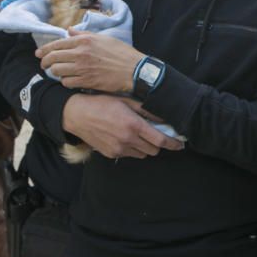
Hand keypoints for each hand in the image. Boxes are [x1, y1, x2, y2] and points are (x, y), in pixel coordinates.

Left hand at [37, 32, 143, 93]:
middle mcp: (81, 54)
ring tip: (58, 73)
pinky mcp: (87, 81)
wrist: (134, 70)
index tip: (39, 54)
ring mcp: (83, 68)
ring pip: (57, 71)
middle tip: (44, 65)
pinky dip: (66, 82)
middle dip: (45, 62)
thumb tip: (70, 30)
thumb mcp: (104, 38)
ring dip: (56, 72)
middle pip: (53, 58)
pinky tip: (70, 80)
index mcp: (85, 41)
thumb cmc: (122, 53)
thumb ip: (84, 35)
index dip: (45, 50)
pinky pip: (67, 82)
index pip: (57, 44)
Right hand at [62, 94, 183, 158]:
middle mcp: (127, 140)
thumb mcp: (127, 101)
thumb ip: (147, 110)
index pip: (160, 140)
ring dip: (145, 146)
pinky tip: (125, 136)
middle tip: (154, 133)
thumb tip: (165, 117)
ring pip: (142, 154)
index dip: (173, 144)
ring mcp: (118, 149)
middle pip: (153, 150)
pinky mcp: (110, 154)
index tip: (180, 144)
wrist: (77, 114)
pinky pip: (129, 155)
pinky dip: (132, 148)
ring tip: (137, 133)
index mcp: (133, 125)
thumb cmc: (102, 103)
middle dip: (158, 143)